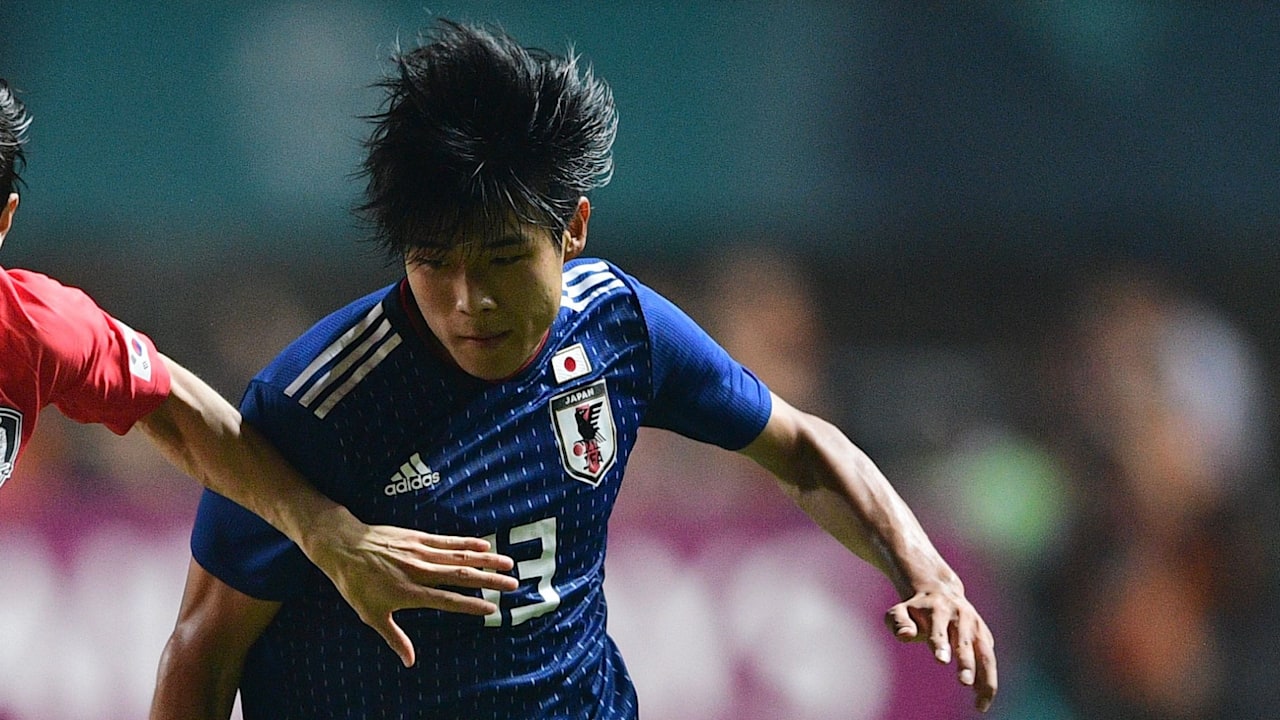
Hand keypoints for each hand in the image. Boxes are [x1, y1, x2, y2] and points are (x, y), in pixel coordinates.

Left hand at [305, 515, 517, 667]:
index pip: (447, 600)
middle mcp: (419, 571)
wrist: (344, 546)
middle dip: (489, 580)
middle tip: (513, 584)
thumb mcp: (371, 616)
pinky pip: (447, 541)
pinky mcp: (418, 537)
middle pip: (461, 576)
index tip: (492, 609)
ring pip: (459, 556)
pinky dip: (467, 543)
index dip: (471, 605)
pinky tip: (484, 545)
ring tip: (508, 563)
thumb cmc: (355, 584)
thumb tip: (409, 662)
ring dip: (486, 559)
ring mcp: (420, 552)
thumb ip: (395, 638)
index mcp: (409, 592)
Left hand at [885, 586, 997, 712]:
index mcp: (937, 609)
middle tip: (964, 683)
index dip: (940, 644)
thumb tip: (905, 636)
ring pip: (985, 654)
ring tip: (980, 705)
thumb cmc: (915, 609)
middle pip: (965, 642)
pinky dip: (989, 680)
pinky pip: (989, 660)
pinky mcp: (985, 636)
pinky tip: (982, 699)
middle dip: (966, 662)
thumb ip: (899, 623)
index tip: (941, 660)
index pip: (938, 630)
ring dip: (986, 678)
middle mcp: (961, 616)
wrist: (939, 591)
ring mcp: (976, 626)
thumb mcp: (899, 612)